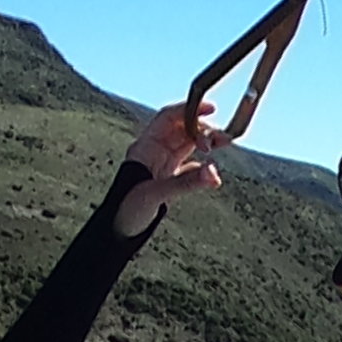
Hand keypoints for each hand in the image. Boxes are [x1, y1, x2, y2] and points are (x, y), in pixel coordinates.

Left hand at [116, 94, 225, 228]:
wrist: (117, 232)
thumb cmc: (126, 210)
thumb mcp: (156, 194)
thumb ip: (186, 182)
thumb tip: (213, 173)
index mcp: (145, 146)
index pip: (169, 118)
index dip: (189, 110)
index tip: (210, 109)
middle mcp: (154, 151)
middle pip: (182, 129)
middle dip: (203, 129)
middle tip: (222, 138)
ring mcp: (162, 164)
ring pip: (188, 145)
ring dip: (206, 144)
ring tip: (224, 144)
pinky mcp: (168, 180)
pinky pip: (190, 166)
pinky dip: (203, 168)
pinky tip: (212, 175)